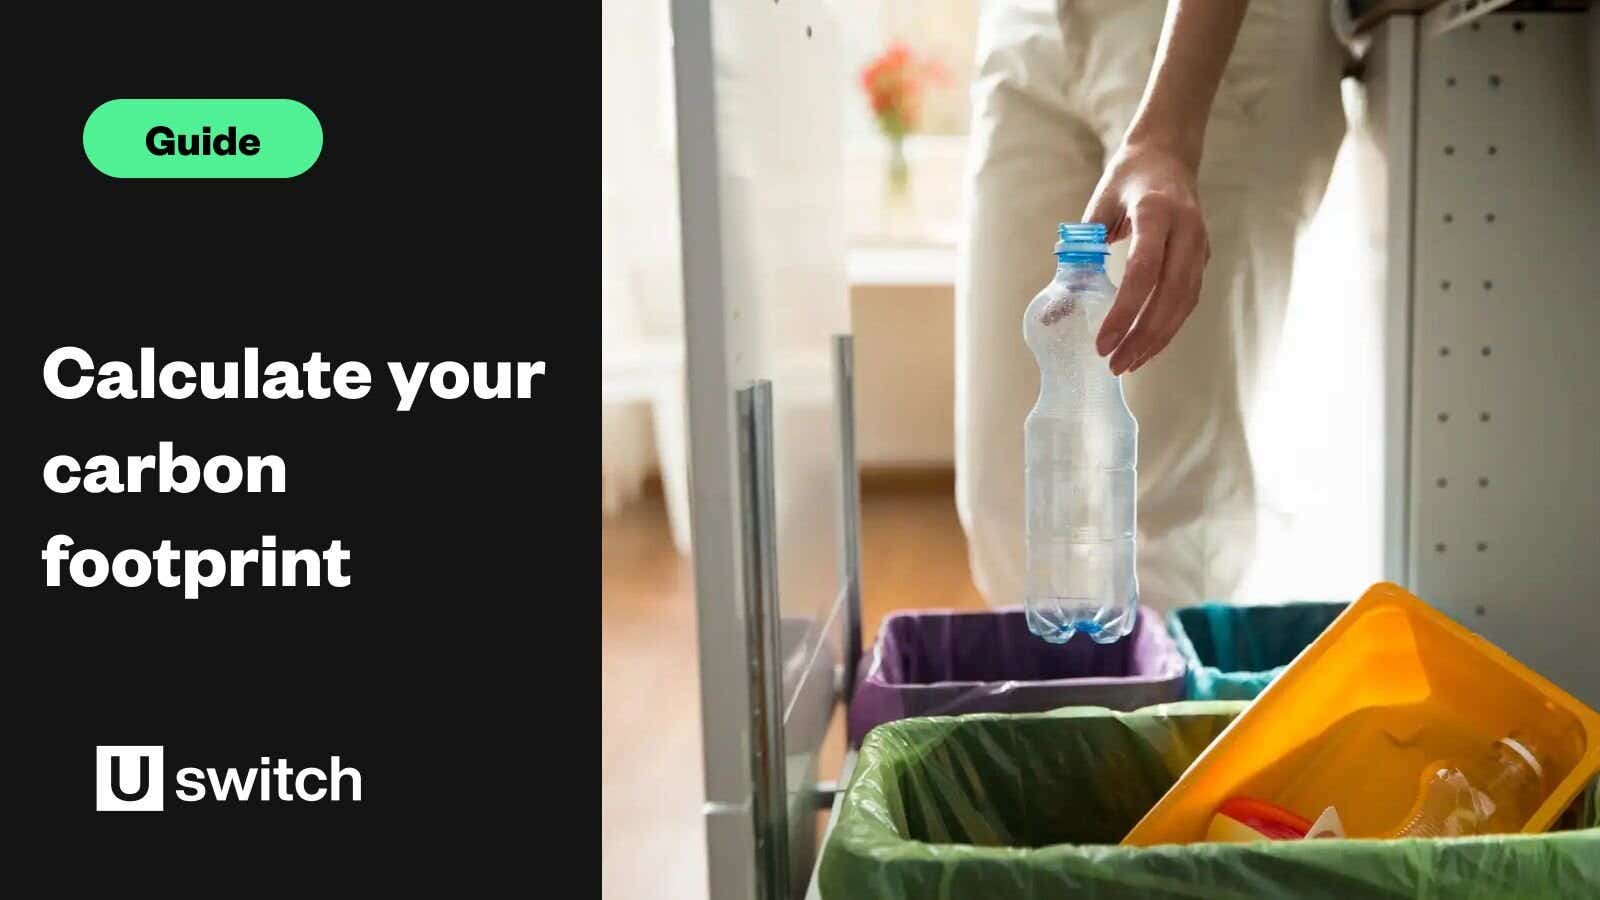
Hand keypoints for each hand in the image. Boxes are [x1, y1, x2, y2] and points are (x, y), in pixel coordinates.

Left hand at [1081, 143, 1210, 374]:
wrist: (1169, 153)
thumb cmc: (1127, 177)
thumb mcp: (1098, 204)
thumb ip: (1080, 250)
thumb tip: (1055, 306)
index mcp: (1157, 212)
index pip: (1142, 271)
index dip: (1123, 312)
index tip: (1103, 342)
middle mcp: (1186, 230)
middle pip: (1169, 295)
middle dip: (1142, 336)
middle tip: (1114, 365)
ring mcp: (1200, 244)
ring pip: (1184, 303)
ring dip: (1158, 339)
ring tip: (1129, 363)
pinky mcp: (1203, 257)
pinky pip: (1188, 299)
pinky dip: (1169, 326)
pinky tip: (1147, 345)